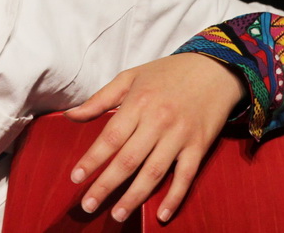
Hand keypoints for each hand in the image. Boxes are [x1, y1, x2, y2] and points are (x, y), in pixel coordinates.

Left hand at [63, 53, 244, 223]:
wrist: (213, 69)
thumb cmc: (166, 73)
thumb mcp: (130, 77)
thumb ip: (99, 99)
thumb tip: (70, 115)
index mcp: (138, 103)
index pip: (110, 137)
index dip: (92, 159)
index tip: (75, 178)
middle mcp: (158, 121)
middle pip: (128, 160)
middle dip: (106, 185)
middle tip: (88, 205)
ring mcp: (180, 136)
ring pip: (153, 173)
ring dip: (134, 197)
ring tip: (117, 214)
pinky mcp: (199, 147)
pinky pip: (185, 177)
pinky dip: (174, 197)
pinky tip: (160, 215)